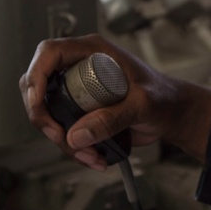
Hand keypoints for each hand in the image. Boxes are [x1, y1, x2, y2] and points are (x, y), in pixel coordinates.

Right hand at [19, 34, 210, 168]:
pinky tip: (94, 156)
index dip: (36, 75)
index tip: (39, 104)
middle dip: (45, 117)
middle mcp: (80, 68)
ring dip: (62, 140)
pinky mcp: (81, 111)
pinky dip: (73, 147)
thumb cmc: (165, 97)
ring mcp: (77, 90)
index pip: (50, 53)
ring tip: (91, 156)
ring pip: (49, 113)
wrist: (174, 114)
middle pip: (38, 86)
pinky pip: (63, 128)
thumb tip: (77, 135)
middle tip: (62, 139)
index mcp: (93, 52)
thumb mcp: (143, 104)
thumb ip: (114, 118)